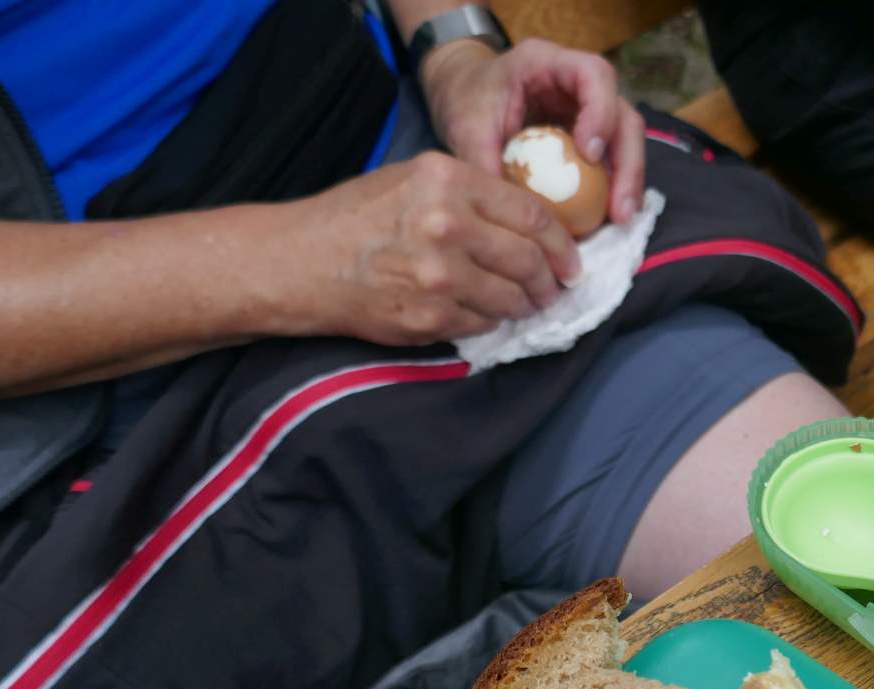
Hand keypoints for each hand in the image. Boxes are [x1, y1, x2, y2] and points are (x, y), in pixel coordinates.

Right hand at [280, 151, 582, 345]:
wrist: (302, 261)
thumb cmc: (358, 216)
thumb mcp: (415, 179)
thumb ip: (472, 193)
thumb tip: (532, 222)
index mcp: (448, 181)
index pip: (533, 215)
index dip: (562, 244)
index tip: (571, 260)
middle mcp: (448, 224)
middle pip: (529, 260)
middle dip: (551, 280)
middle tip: (555, 288)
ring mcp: (441, 275)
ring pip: (513, 298)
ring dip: (527, 305)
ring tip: (527, 304)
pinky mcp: (432, 315)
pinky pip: (485, 322)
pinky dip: (493, 321)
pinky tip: (488, 314)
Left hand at [419, 37, 645, 225]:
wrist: (461, 93)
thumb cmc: (465, 100)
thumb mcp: (467, 128)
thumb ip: (486, 163)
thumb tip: (510, 215)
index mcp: (546, 62)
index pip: (593, 75)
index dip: (601, 113)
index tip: (590, 155)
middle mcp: (577, 84)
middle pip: (623, 115)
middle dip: (628, 163)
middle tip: (621, 209)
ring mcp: (587, 110)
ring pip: (625, 140)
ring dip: (627, 181)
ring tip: (620, 219)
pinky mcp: (588, 136)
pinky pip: (611, 161)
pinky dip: (612, 189)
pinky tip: (607, 218)